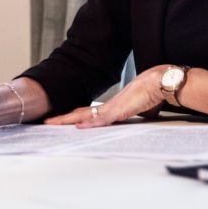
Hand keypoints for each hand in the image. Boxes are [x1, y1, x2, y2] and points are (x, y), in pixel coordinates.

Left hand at [44, 65, 168, 127]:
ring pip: (84, 115)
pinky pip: (100, 119)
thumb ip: (141, 112)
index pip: (89, 112)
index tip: (65, 120)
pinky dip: (88, 123)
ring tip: (51, 123)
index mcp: (113, 106)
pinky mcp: (119, 110)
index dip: (76, 116)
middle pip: (81, 113)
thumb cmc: (153, 92)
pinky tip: (78, 127)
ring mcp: (112, 108)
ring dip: (67, 120)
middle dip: (63, 118)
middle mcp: (109, 105)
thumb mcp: (144, 107)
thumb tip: (148, 114)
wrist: (159, 82)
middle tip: (47, 121)